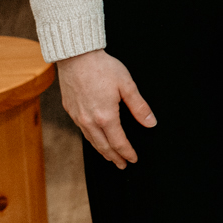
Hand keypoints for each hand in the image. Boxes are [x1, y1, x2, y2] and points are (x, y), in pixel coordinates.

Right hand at [57, 48, 155, 168]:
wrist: (76, 57)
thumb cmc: (103, 68)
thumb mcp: (127, 85)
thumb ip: (139, 107)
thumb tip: (151, 123)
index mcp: (105, 116)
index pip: (119, 142)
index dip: (127, 152)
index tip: (133, 159)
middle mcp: (89, 121)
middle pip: (104, 146)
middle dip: (115, 157)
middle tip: (122, 165)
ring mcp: (78, 117)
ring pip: (91, 140)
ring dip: (102, 151)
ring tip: (110, 157)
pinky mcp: (71, 110)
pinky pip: (82, 131)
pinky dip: (91, 139)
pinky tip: (96, 139)